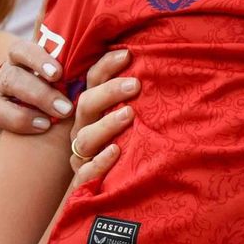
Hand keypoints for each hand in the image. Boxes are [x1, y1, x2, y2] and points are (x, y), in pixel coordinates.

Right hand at [0, 0, 71, 133]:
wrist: (42, 124)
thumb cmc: (62, 91)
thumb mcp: (71, 65)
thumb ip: (66, 34)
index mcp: (38, 46)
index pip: (36, 31)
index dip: (46, 43)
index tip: (60, 66)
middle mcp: (14, 61)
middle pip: (19, 53)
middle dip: (41, 66)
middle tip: (62, 82)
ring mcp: (0, 85)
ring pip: (11, 82)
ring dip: (38, 96)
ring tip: (62, 111)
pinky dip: (22, 119)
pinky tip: (43, 125)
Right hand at [68, 50, 140, 183]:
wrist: (112, 189)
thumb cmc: (130, 144)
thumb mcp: (131, 118)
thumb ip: (136, 97)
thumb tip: (161, 66)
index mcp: (93, 109)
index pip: (93, 80)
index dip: (106, 66)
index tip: (128, 54)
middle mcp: (84, 128)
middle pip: (87, 104)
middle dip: (109, 92)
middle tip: (135, 85)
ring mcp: (82, 154)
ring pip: (86, 137)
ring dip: (107, 124)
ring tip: (129, 114)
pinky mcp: (85, 178)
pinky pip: (87, 171)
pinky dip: (101, 161)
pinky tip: (117, 151)